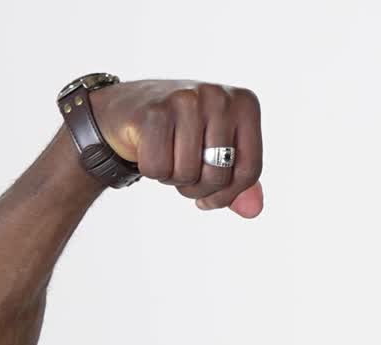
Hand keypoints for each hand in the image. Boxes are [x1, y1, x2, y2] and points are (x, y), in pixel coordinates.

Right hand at [87, 79, 263, 217]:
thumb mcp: (220, 155)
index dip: (229, 196)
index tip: (210, 198)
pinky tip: (149, 149)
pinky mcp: (154, 111)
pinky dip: (153, 171)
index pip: (249, 170)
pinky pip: (159, 168)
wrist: (128, 109)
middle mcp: (219, 96)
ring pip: (188, 174)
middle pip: (219, 175)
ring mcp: (186, 99)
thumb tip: (253, 211)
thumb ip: (242, 184)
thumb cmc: (183, 135)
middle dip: (200, 190)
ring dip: (174, 179)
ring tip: (169, 158)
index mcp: (245, 104)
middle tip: (185, 177)